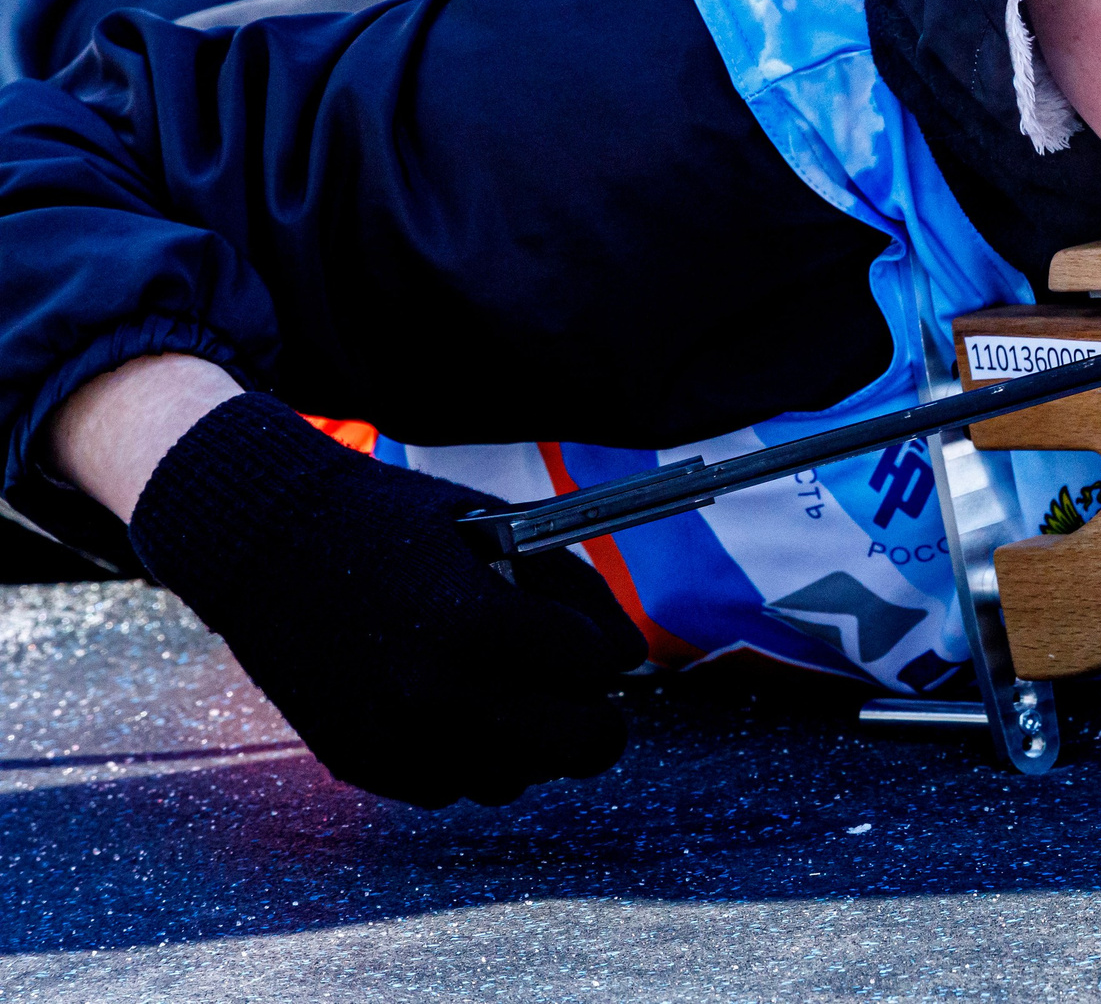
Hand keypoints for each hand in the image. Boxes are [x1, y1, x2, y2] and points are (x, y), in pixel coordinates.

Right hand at [125, 393, 647, 806]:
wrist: (262, 544)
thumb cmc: (393, 524)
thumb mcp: (499, 530)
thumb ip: (575, 592)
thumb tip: (628, 656)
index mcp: (479, 623)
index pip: (598, 666)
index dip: (600, 646)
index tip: (582, 636)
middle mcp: (440, 694)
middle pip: (581, 748)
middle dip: (597, 718)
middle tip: (584, 693)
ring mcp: (400, 737)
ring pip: (518, 776)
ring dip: (526, 740)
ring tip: (493, 683)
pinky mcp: (365, 764)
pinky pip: (453, 786)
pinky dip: (465, 752)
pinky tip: (439, 699)